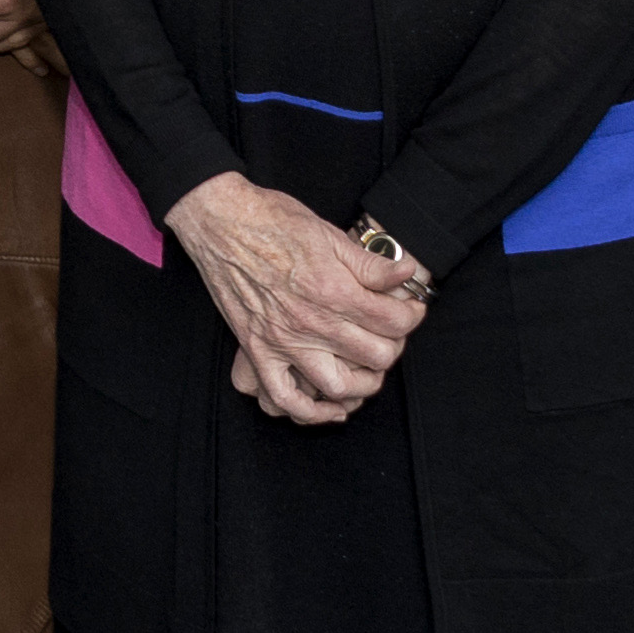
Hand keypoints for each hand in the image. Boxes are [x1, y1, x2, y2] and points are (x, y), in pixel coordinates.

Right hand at [169, 170, 425, 425]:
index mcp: (334, 289)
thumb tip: (406, 273)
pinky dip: (311, 412)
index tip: (410, 309)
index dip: (412, 315)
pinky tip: (331, 408)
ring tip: (369, 368)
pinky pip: (285, 396)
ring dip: (364, 383)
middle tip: (390, 333)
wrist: (221, 221)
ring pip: (338, 385)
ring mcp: (282, 340)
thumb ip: (370, 263)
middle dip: (393, 345)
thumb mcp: (330, 234)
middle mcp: (311, 321)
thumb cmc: (272, 220)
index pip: (394, 321)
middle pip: (376, 356)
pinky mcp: (257, 349)